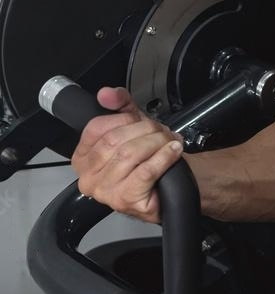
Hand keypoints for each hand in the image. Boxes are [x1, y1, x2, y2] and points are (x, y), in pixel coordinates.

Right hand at [71, 87, 184, 222]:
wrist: (171, 184)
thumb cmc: (148, 158)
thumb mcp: (133, 126)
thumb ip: (120, 105)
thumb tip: (107, 93)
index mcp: (83, 158)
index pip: (96, 127)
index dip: (124, 119)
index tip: (141, 120)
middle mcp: (88, 177)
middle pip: (114, 140)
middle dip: (145, 130)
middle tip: (161, 133)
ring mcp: (105, 191)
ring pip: (130, 154)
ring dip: (157, 143)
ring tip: (169, 143)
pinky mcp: (125, 200)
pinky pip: (145, 171)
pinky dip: (163, 157)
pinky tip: (172, 152)